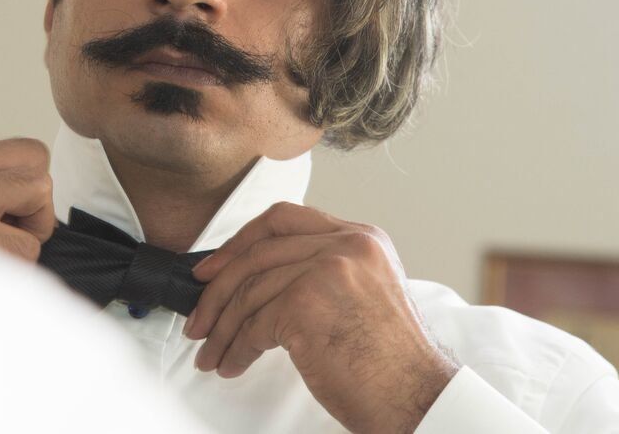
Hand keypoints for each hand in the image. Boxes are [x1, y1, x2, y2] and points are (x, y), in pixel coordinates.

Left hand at [185, 202, 457, 433]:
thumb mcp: (365, 294)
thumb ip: (320, 271)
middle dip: (219, 289)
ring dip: (223, 328)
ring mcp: (327, 271)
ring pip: (251, 291)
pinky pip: (255, 324)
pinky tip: (232, 364)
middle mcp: (346, 245)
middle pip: (258, 254)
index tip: (215, 267)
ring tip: (211, 353)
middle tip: (199, 317)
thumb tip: (256, 280)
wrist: (419, 399)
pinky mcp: (307, 305)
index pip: (285, 219)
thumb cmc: (391, 362)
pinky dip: (237, 348)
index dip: (241, 241)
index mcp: (362, 237)